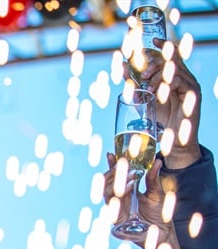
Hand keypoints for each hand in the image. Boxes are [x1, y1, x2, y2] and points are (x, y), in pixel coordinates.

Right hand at [104, 151, 168, 232]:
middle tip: (123, 163)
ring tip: (131, 174)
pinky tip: (130, 186)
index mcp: (127, 192)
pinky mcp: (117, 218)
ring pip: (107, 191)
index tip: (111, 154)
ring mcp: (116, 209)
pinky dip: (121, 192)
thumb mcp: (157, 193)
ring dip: (117, 180)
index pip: (115, 177)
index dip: (112, 166)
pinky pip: (113, 203)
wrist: (161, 233)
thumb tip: (157, 162)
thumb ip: (153, 179)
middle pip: (107, 183)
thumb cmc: (159, 216)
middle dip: (113, 172)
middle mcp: (119, 200)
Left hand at [134, 40, 201, 168]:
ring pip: (174, 70)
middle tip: (144, 75)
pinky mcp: (194, 93)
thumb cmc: (160, 120)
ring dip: (158, 75)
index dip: (163, 46)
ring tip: (148, 86)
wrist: (175, 140)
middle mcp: (185, 77)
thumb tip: (122, 68)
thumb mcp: (145, 100)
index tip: (152, 41)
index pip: (171, 56)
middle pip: (171, 60)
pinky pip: (180, 81)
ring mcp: (191, 84)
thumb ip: (137, 85)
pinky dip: (166, 83)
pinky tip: (157, 90)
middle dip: (155, 64)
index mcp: (175, 77)